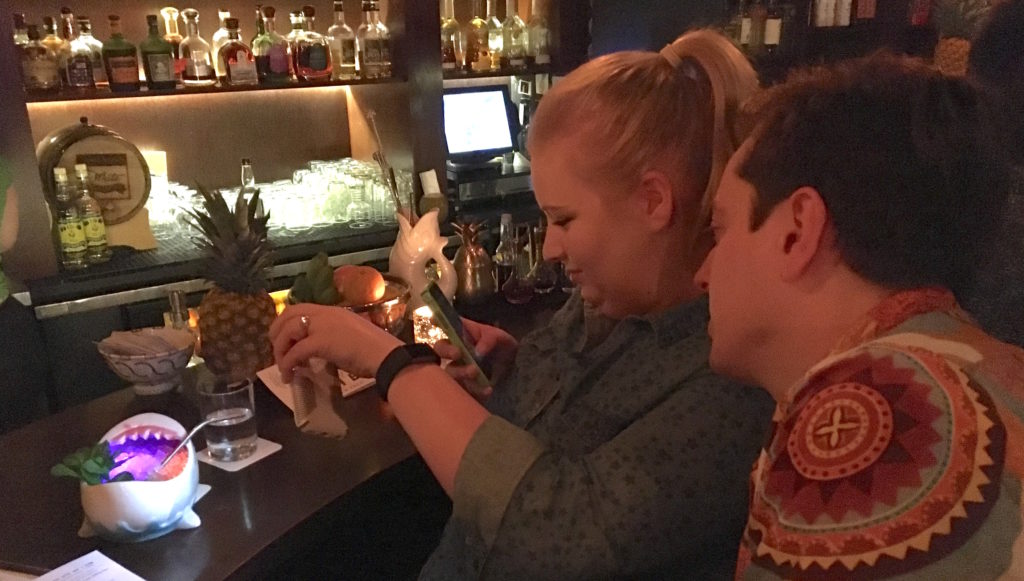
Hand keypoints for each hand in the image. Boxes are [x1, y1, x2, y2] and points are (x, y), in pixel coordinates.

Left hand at [269, 303, 402, 382]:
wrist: (387, 356)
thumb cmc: (376, 350)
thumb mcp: (352, 336)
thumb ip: (335, 337)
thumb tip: (323, 351)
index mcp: (333, 311)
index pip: (301, 308)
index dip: (286, 322)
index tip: (284, 338)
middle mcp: (325, 313)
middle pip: (288, 315)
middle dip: (276, 332)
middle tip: (276, 351)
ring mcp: (322, 326)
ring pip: (288, 331)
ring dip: (280, 350)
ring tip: (283, 367)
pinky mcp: (321, 341)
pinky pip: (295, 351)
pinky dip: (288, 364)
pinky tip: (289, 375)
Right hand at [434, 318, 517, 395]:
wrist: (513, 369)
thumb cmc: (501, 347)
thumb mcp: (500, 338)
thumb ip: (490, 339)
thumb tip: (478, 352)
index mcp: (462, 334)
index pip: (446, 325)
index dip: (438, 322)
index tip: (434, 321)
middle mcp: (455, 350)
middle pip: (440, 349)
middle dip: (446, 350)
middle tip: (458, 353)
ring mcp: (457, 369)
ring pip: (449, 371)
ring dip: (460, 371)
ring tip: (475, 372)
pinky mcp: (464, 386)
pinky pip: (463, 390)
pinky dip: (475, 390)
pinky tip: (487, 389)